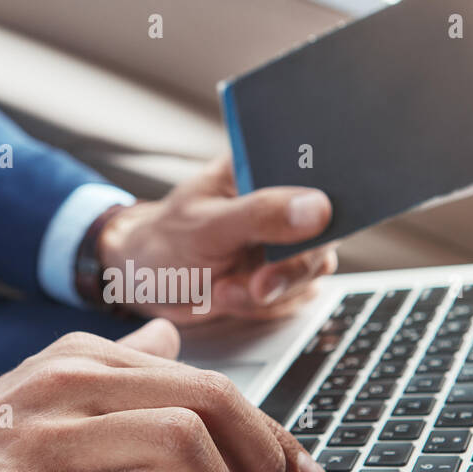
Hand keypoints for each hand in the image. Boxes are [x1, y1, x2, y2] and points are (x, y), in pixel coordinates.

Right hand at [0, 319, 328, 471]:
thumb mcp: (44, 397)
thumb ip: (113, 368)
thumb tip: (168, 337)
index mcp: (83, 362)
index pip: (207, 385)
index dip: (270, 436)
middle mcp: (66, 386)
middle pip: (206, 404)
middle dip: (259, 467)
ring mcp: (38, 441)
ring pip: (175, 447)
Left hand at [97, 154, 338, 323]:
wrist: (144, 283)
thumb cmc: (166, 241)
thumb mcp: (207, 225)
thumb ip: (261, 214)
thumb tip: (318, 208)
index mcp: (261, 166)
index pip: (317, 171)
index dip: (327, 200)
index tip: (313, 229)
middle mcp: (280, 200)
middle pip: (325, 228)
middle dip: (292, 267)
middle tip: (258, 286)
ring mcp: (283, 239)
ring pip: (313, 267)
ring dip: (273, 290)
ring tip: (224, 290)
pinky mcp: (281, 273)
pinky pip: (297, 294)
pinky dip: (264, 305)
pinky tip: (229, 296)